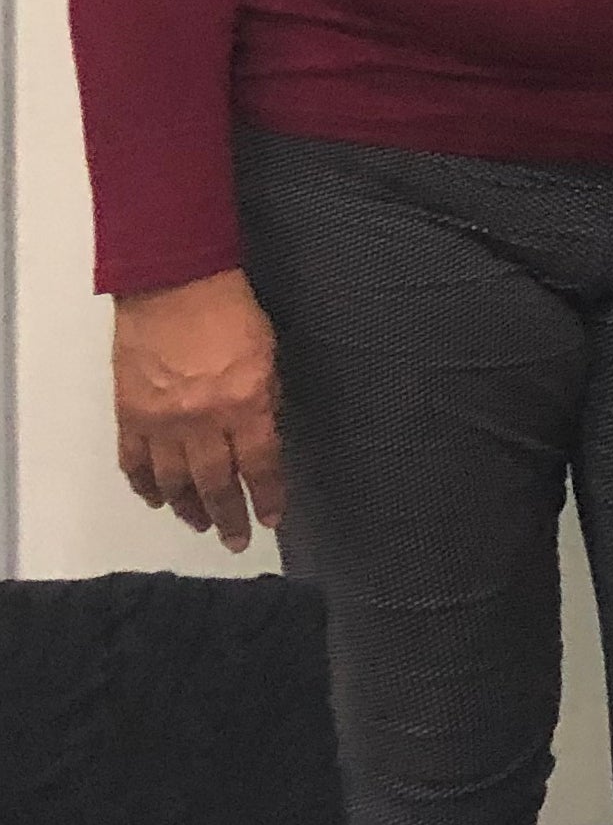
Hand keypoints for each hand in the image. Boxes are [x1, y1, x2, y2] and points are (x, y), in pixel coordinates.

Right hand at [111, 268, 286, 549]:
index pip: (261, 465)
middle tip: (236, 540)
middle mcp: (203, 420)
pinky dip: (144, 485)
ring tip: (200, 523)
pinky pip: (134, 462)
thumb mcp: (268, 357)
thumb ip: (265, 402)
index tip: (272, 518)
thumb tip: (263, 441)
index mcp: (245, 404)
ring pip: (173, 481)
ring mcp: (161, 420)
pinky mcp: (129, 413)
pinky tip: (157, 499)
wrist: (173, 284)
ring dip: (188, 507)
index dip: (268, 496)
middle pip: (217, 483)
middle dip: (229, 516)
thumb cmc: (230, 311)